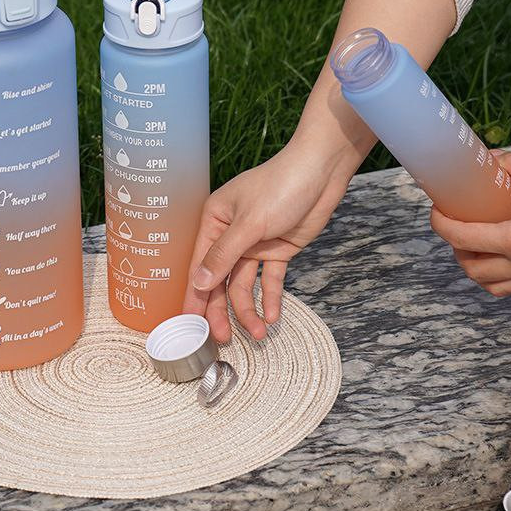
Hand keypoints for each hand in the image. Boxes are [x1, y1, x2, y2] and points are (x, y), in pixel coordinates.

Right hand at [183, 141, 357, 342]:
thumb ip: (224, 255)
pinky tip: (273, 317)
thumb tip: (199, 283)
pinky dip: (271, 298)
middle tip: (224, 338)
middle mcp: (231, 235)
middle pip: (221, 280)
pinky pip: (270, 280)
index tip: (190, 325)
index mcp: (215, 221)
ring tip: (259, 333)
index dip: (195, 296)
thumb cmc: (280, 186)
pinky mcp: (278, 250)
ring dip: (250, 309)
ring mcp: (255, 244)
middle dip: (222, 309)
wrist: (321, 172)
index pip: (200, 265)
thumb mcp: (249, 222)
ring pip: (245, 284)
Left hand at [431, 151, 510, 295]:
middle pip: (472, 269)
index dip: (441, 224)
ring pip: (493, 286)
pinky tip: (500, 252)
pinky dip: (499, 275)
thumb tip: (491, 159)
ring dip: (475, 267)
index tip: (437, 211)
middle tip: (454, 224)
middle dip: (454, 248)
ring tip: (473, 242)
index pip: (464, 238)